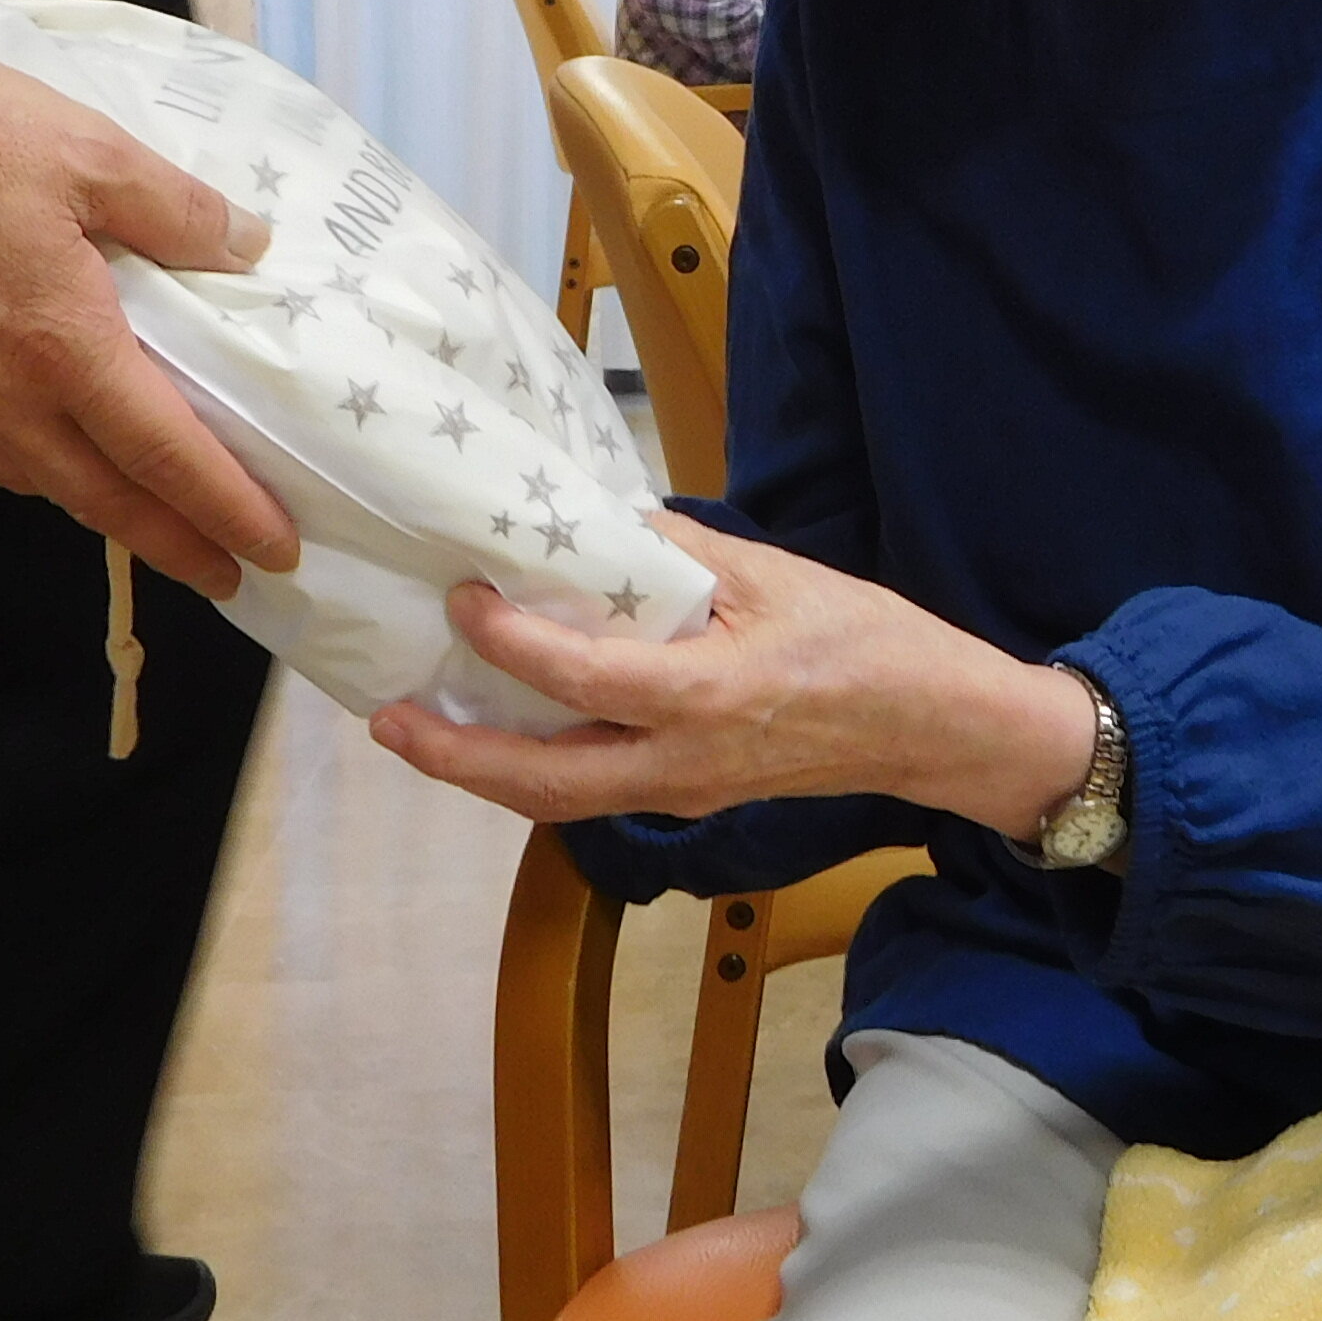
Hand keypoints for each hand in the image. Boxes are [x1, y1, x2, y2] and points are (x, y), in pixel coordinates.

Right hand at [0, 41, 291, 594]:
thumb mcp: (84, 147)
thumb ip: (174, 207)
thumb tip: (245, 247)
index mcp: (64, 346)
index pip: (166, 454)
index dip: (226, 507)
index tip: (274, 551)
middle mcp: (2, 399)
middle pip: (104, 498)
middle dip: (174, 544)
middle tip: (230, 575)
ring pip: (39, 482)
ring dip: (103, 513)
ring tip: (150, 521)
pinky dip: (34, 469)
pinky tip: (51, 453)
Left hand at [368, 520, 1102, 839]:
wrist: (933, 728)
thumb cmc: (867, 641)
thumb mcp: (776, 574)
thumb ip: (678, 553)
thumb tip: (594, 521)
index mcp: (705, 696)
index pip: (578, 677)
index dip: (508, 639)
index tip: (462, 596)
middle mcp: (681, 764)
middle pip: (540, 783)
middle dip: (454, 756)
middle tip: (388, 720)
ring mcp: (684, 793)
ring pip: (560, 800)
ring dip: (484, 771)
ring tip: (422, 729)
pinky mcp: (691, 798)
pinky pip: (595, 792)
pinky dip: (537, 768)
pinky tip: (507, 731)